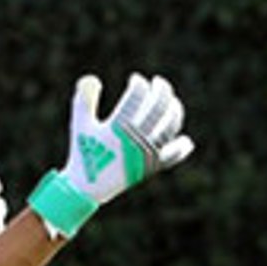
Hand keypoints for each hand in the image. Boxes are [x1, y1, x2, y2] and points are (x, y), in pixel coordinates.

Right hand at [27, 73, 194, 237]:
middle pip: (156, 109)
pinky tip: (186, 140)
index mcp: (115, 129)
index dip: (139, 85)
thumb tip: (92, 78)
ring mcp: (145, 155)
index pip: (135, 99)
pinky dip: (181, 149)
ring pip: (168, 128)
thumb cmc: (84, 151)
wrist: (87, 187)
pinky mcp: (151, 168)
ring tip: (172, 101)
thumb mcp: (80, 124)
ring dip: (174, 111)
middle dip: (160, 91)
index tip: (136, 79)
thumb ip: (84, 100)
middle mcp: (133, 141)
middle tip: (159, 82)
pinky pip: (172, 157)